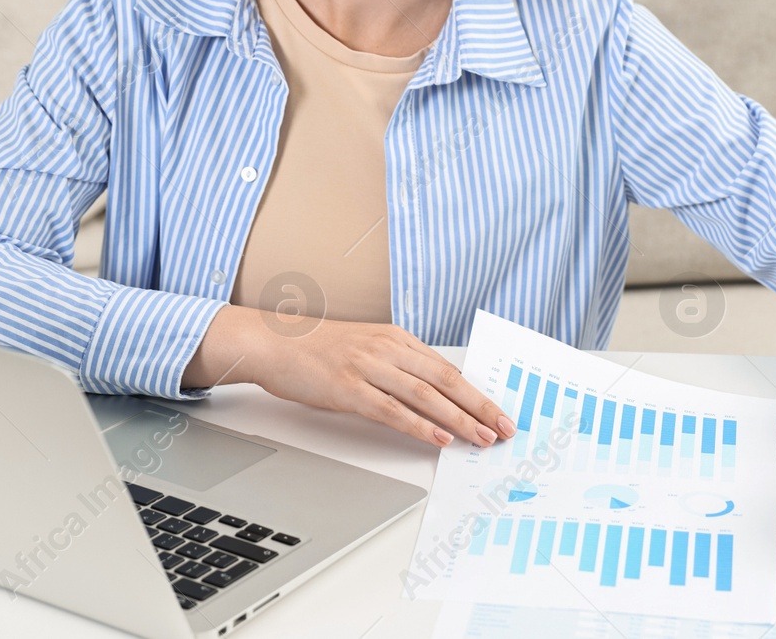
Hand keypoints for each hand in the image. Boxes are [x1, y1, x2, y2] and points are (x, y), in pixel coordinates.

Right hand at [181, 305, 516, 448]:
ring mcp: (368, 367)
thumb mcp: (365, 349)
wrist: (273, 342)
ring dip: (458, 420)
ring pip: (426, 396)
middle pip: (445, 380)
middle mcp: (387, 349)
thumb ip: (396, 366)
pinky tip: (438, 437)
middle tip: (503, 428)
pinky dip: (420, 425)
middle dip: (480, 407)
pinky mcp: (348, 388)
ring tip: (480, 438)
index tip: (497, 412)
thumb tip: (431, 397)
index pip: (447, 368)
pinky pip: (392, 410)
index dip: (476, 393)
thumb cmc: (315, 349)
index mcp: (396, 338)